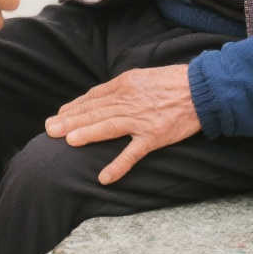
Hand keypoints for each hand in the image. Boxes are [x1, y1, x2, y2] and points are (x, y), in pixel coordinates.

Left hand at [45, 65, 200, 184]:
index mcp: (125, 84)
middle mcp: (129, 100)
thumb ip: (122, 86)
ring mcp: (141, 119)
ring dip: (86, 134)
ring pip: (108, 126)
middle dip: (70, 120)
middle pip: (94, 111)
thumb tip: (100, 96)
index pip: (93, 97)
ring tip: (68, 141)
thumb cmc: (173, 82)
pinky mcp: (154, 136)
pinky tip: (104, 177)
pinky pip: (133, 153)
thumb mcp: (142, 76)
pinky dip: (118, 165)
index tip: (59, 114)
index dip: (74, 107)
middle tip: (50, 129)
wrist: (202, 89)